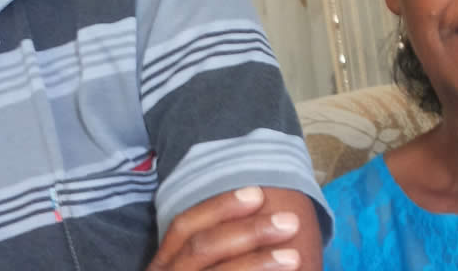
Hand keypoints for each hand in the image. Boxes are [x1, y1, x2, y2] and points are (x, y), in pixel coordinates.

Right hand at [146, 186, 303, 270]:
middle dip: (248, 232)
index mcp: (164, 265)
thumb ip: (223, 249)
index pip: (184, 227)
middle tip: (290, 222)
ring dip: (256, 265)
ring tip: (294, 257)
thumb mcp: (200, 266)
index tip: (258, 194)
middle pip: (201, 249)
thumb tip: (266, 215)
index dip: (219, 207)